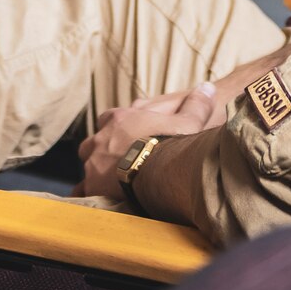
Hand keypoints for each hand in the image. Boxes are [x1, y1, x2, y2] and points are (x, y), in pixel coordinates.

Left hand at [76, 84, 214, 200]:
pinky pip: (82, 190)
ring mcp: (92, 162)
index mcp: (119, 119)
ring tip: (108, 183)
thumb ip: (196, 105)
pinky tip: (96, 202)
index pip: (111, 118)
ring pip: (87, 165)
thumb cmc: (171, 143)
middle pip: (95, 142)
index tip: (125, 135)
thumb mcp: (188, 122)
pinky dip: (88, 194)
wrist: (155, 170)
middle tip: (116, 162)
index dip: (117, 126)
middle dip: (102, 150)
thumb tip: (208, 87)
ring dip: (95, 172)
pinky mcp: (91, 185)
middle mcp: (100, 139)